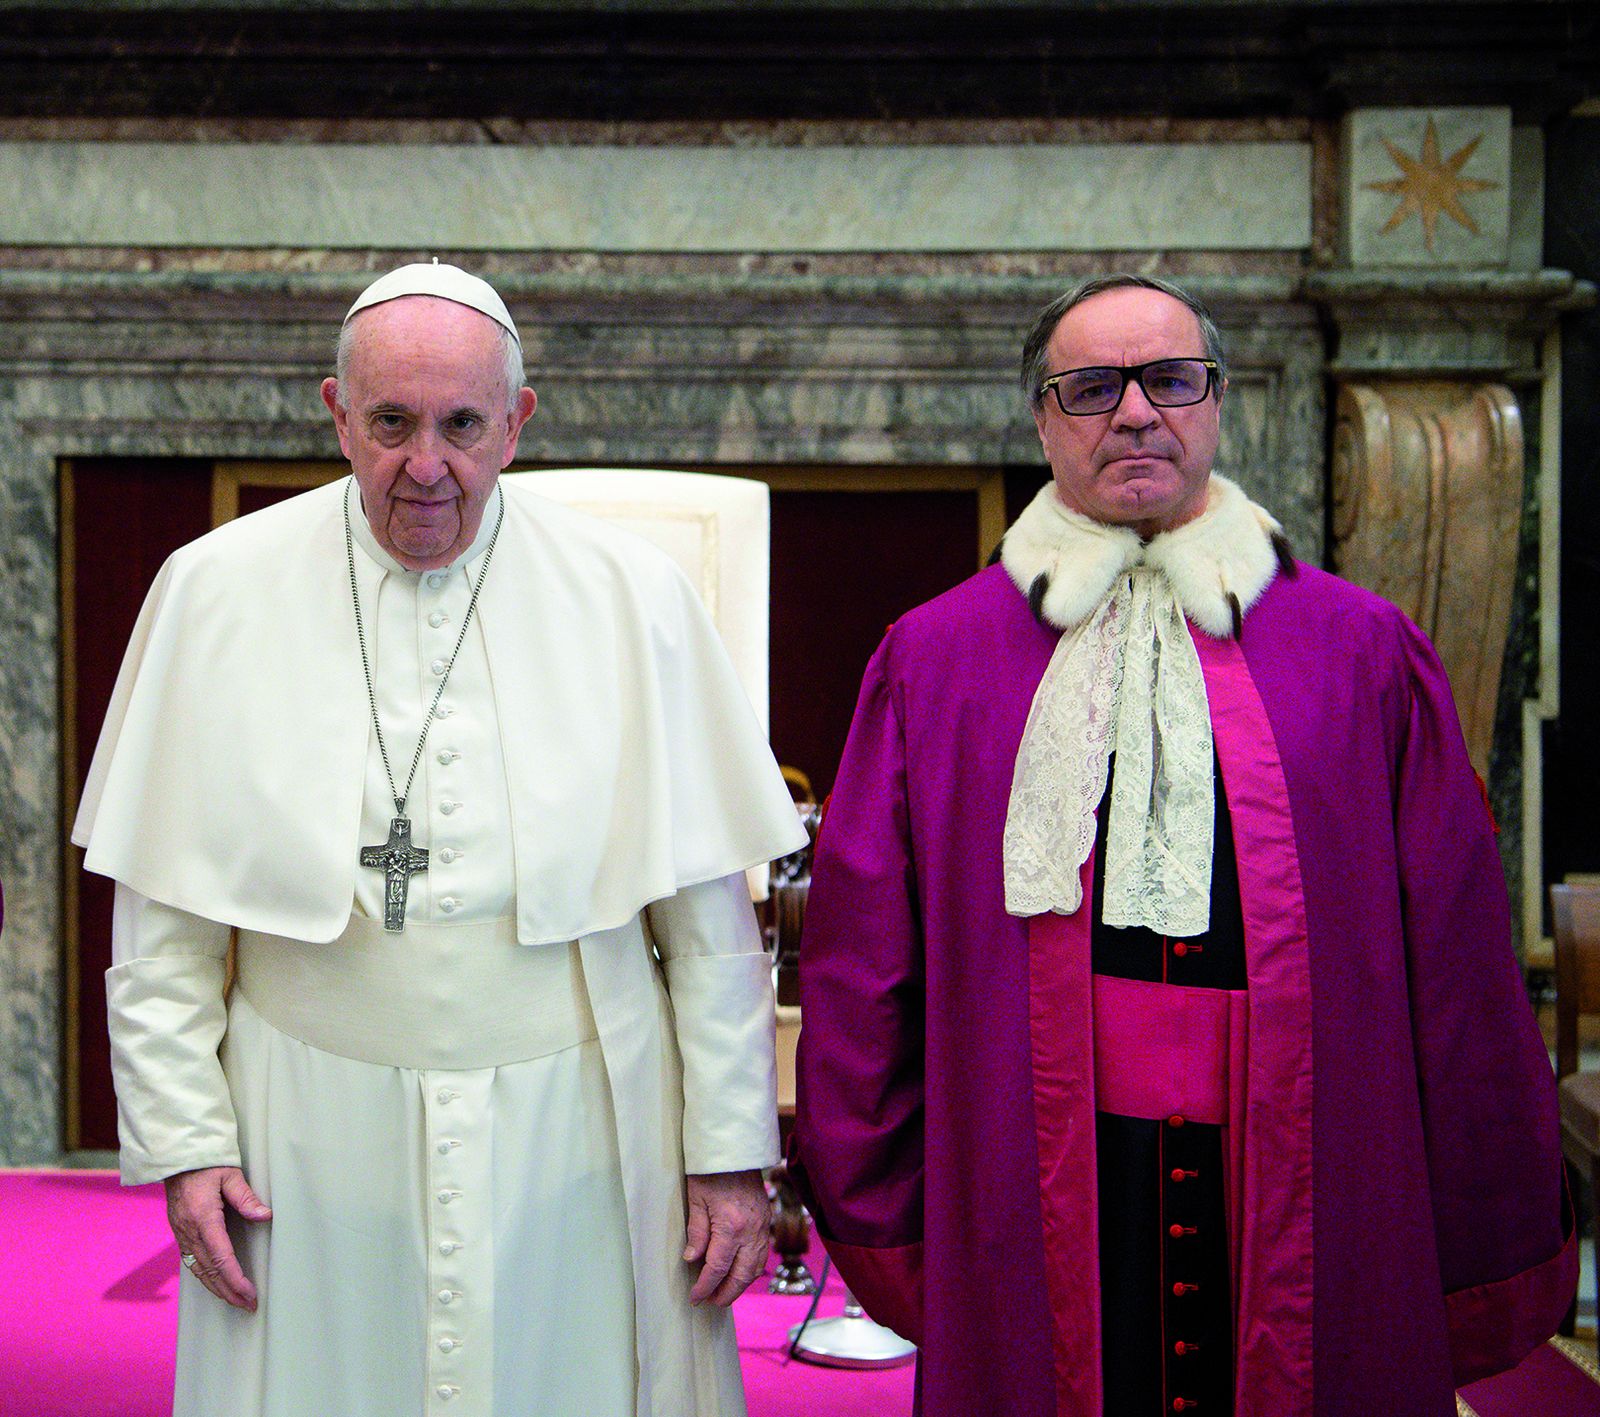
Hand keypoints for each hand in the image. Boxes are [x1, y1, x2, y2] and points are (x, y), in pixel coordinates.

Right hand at [166, 1166, 271, 1310]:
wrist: (176, 1158)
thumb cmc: (206, 1163)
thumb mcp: (229, 1175)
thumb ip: (246, 1197)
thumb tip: (265, 1216)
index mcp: (203, 1218)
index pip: (221, 1258)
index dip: (236, 1279)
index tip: (250, 1293)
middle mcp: (189, 1231)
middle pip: (209, 1271)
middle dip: (229, 1292)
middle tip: (248, 1306)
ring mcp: (182, 1234)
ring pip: (199, 1270)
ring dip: (217, 1288)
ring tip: (236, 1301)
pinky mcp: (180, 1232)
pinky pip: (191, 1262)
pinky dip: (205, 1277)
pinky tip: (216, 1283)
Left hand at [683, 1169, 769, 1305]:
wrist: (736, 1149)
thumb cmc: (712, 1171)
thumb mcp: (696, 1200)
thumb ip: (696, 1232)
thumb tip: (692, 1259)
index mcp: (730, 1226)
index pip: (717, 1268)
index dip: (706, 1287)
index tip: (696, 1297)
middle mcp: (750, 1231)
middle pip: (741, 1275)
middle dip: (726, 1294)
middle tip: (711, 1302)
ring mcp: (762, 1226)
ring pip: (756, 1268)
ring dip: (741, 1284)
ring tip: (724, 1292)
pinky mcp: (766, 1221)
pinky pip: (762, 1254)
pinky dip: (752, 1269)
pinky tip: (739, 1272)